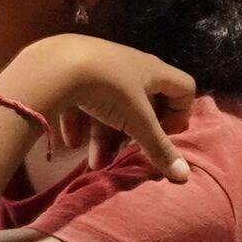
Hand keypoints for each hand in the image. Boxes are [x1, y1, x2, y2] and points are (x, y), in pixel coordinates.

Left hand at [0, 35, 194, 183]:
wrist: (57, 64)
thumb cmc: (109, 89)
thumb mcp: (137, 121)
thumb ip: (158, 148)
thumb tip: (184, 177)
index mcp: (152, 71)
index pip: (183, 87)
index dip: (181, 112)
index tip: (166, 134)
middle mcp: (128, 67)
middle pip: (141, 104)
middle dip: (133, 134)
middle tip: (127, 153)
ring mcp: (100, 69)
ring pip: (109, 108)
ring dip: (104, 137)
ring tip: (96, 163)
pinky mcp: (73, 75)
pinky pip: (81, 102)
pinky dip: (79, 124)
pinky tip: (70, 143)